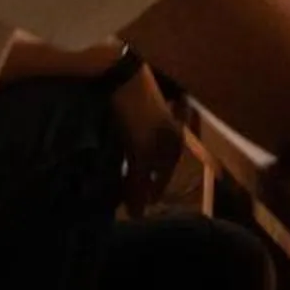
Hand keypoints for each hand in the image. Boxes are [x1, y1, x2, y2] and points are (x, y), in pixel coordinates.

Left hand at [108, 64, 185, 213]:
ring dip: (132, 168)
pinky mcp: (137, 116)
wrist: (121, 74)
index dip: (149, 194)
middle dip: (141, 182)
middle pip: (154, 167)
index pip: (164, 178)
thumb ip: (139, 182)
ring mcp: (153, 124)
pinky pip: (134, 143)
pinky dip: (126, 154)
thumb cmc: (136, 114)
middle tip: (122, 195)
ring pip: (144, 155)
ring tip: (116, 179)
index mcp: (175, 142)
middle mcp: (169, 134)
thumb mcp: (139, 150)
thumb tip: (138, 215)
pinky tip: (114, 157)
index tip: (133, 209)